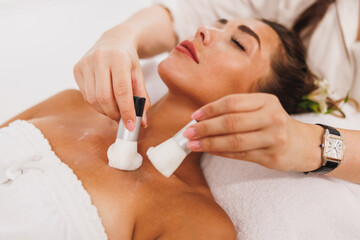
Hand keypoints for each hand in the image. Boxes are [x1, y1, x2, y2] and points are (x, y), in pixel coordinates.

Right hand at [73, 26, 150, 129]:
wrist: (114, 40)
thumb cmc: (128, 60)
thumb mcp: (139, 76)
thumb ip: (142, 99)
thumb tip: (143, 122)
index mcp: (118, 58)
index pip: (121, 91)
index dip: (126, 111)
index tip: (131, 125)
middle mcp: (99, 58)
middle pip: (104, 97)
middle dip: (114, 113)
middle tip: (122, 119)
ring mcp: (85, 63)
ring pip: (92, 99)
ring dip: (105, 110)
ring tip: (114, 109)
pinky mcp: (77, 68)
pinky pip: (85, 95)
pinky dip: (96, 103)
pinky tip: (105, 99)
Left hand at [183, 93, 322, 171]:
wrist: (304, 144)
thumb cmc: (275, 124)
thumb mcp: (262, 109)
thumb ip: (237, 111)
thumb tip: (202, 119)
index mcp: (266, 101)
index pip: (232, 102)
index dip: (210, 109)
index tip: (194, 116)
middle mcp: (272, 117)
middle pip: (231, 122)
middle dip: (205, 128)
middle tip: (188, 132)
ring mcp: (274, 138)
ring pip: (234, 141)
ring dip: (209, 143)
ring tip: (193, 144)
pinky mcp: (272, 157)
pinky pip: (240, 155)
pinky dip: (220, 153)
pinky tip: (208, 151)